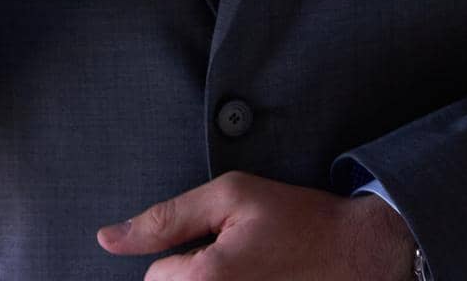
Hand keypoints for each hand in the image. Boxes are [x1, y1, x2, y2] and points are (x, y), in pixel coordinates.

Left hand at [95, 170, 415, 278]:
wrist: (360, 254)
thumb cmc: (295, 218)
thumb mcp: (229, 194)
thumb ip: (165, 218)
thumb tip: (106, 240)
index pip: (155, 277)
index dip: (183, 253)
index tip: (222, 243)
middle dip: (194, 279)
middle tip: (241, 262)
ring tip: (254, 273)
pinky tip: (263, 280)